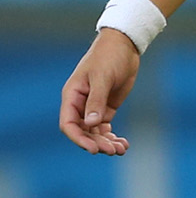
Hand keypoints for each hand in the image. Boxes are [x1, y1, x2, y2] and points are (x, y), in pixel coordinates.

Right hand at [59, 30, 139, 154]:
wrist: (124, 46)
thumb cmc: (108, 57)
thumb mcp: (102, 77)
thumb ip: (96, 100)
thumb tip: (90, 124)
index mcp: (72, 96)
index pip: (69, 124)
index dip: (79, 139)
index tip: (94, 149)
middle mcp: (80, 105)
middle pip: (83, 132)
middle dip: (97, 143)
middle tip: (113, 151)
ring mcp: (93, 107)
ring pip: (94, 132)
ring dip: (106, 142)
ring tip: (121, 150)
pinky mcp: (106, 107)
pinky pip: (104, 127)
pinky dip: (112, 136)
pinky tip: (124, 143)